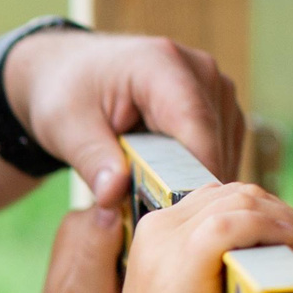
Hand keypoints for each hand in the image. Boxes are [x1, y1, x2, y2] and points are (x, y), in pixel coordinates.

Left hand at [4, 29, 244, 204]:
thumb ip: (92, 162)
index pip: (195, 125)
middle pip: (216, 141)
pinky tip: (172, 192)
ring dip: (198, 183)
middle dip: (192, 187)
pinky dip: (200, 176)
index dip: (195, 175)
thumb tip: (112, 198)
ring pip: (225, 150)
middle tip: (161, 228)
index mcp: (162, 64)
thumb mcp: (66, 127)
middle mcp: (200, 70)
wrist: (68, 74)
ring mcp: (215, 87)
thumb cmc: (67, 93)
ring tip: (162, 208)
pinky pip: (224, 151)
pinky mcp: (220, 107)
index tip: (182, 218)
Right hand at [101, 183, 292, 292]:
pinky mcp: (182, 271)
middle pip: (236, 192)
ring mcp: (165, 248)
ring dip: (282, 224)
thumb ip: (216, 269)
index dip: (265, 213)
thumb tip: (271, 252)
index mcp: (155, 235)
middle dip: (280, 215)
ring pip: (240, 199)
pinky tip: (288, 260)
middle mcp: (156, 232)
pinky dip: (270, 231)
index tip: (288, 250)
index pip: (222, 197)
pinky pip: (234, 223)